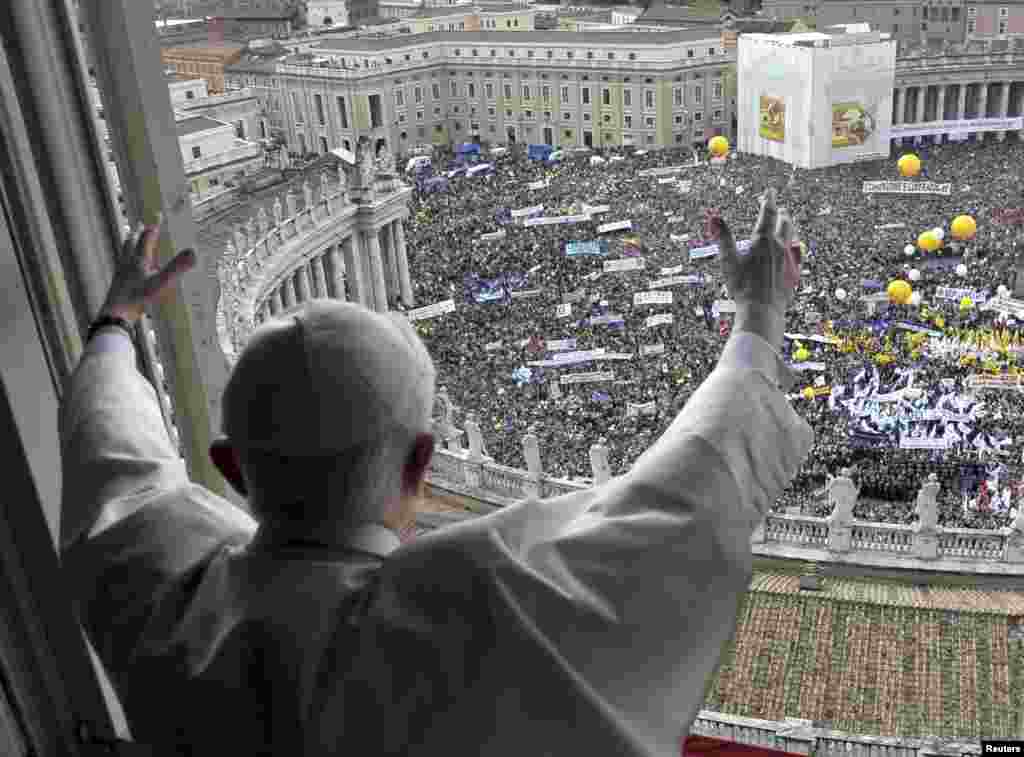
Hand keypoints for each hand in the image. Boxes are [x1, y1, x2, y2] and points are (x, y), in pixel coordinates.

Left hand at [99, 216, 196, 324]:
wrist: (116, 313)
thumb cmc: (139, 297)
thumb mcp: (162, 282)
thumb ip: (177, 267)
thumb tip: (195, 252)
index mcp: (139, 259)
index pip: (147, 238)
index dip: (154, 227)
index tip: (158, 215)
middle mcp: (129, 262)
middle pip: (132, 242)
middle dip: (138, 233)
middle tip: (140, 224)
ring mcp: (122, 272)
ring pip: (125, 253)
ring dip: (129, 244)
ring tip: (129, 238)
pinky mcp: (118, 283)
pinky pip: (122, 266)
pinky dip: (125, 260)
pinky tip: (126, 266)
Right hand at [709, 189, 800, 347]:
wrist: (762, 311)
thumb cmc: (742, 287)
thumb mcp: (728, 260)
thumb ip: (723, 237)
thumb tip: (715, 217)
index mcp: (763, 240)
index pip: (767, 213)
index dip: (768, 200)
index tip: (770, 191)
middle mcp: (779, 246)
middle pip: (784, 224)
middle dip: (781, 214)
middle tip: (779, 209)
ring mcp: (788, 260)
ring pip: (792, 238)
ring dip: (789, 229)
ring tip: (787, 225)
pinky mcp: (793, 273)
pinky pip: (796, 256)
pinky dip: (794, 248)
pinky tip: (793, 251)